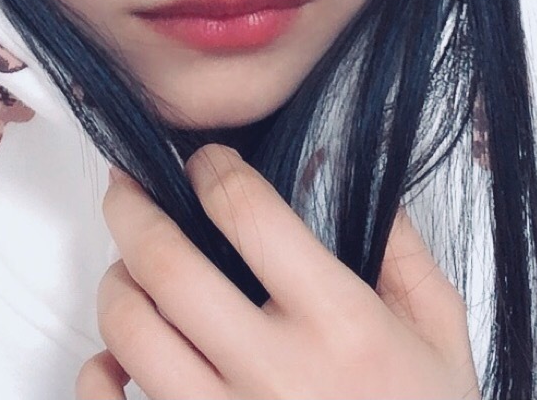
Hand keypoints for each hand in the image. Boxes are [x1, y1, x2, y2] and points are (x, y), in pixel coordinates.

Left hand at [75, 144, 479, 399]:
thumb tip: (333, 169)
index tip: (205, 160)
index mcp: (341, 324)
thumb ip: (398, 246)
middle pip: (169, 268)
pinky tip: (113, 357)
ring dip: (117, 282)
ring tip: (129, 264)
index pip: (251, 216)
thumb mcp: (438, 330)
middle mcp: (275, 374)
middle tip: (127, 185)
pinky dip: (97, 375)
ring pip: (131, 334)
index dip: (215, 169)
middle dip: (133, 209)